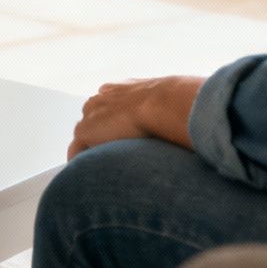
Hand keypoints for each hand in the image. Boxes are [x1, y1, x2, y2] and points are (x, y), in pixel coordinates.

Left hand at [67, 75, 202, 159]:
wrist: (165, 103)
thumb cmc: (176, 104)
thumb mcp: (172, 104)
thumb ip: (167, 112)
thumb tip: (191, 126)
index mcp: (120, 90)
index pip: (107, 108)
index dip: (111, 126)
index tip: (116, 139)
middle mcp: (101, 99)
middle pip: (92, 122)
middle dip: (98, 139)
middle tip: (107, 159)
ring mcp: (91, 114)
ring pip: (83, 138)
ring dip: (89, 153)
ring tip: (96, 172)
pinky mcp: (86, 130)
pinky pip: (75, 151)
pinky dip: (78, 162)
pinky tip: (85, 177)